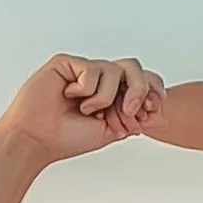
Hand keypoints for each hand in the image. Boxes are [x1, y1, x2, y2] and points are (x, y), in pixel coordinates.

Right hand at [4, 53, 165, 164]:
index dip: (152, 90)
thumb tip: (165, 118)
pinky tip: (70, 97)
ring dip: (107, 97)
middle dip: (140, 89)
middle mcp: (98, 78)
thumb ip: (135, 120)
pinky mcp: (67, 63)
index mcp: (110, 93)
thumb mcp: (111, 131)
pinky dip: (88, 89)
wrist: (38, 140)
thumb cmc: (67, 138)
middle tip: (132, 109)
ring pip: (115, 70)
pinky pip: (94, 69)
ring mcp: (82, 69)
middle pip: (134, 67)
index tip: (152, 110)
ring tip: (88, 110)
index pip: (141, 80)